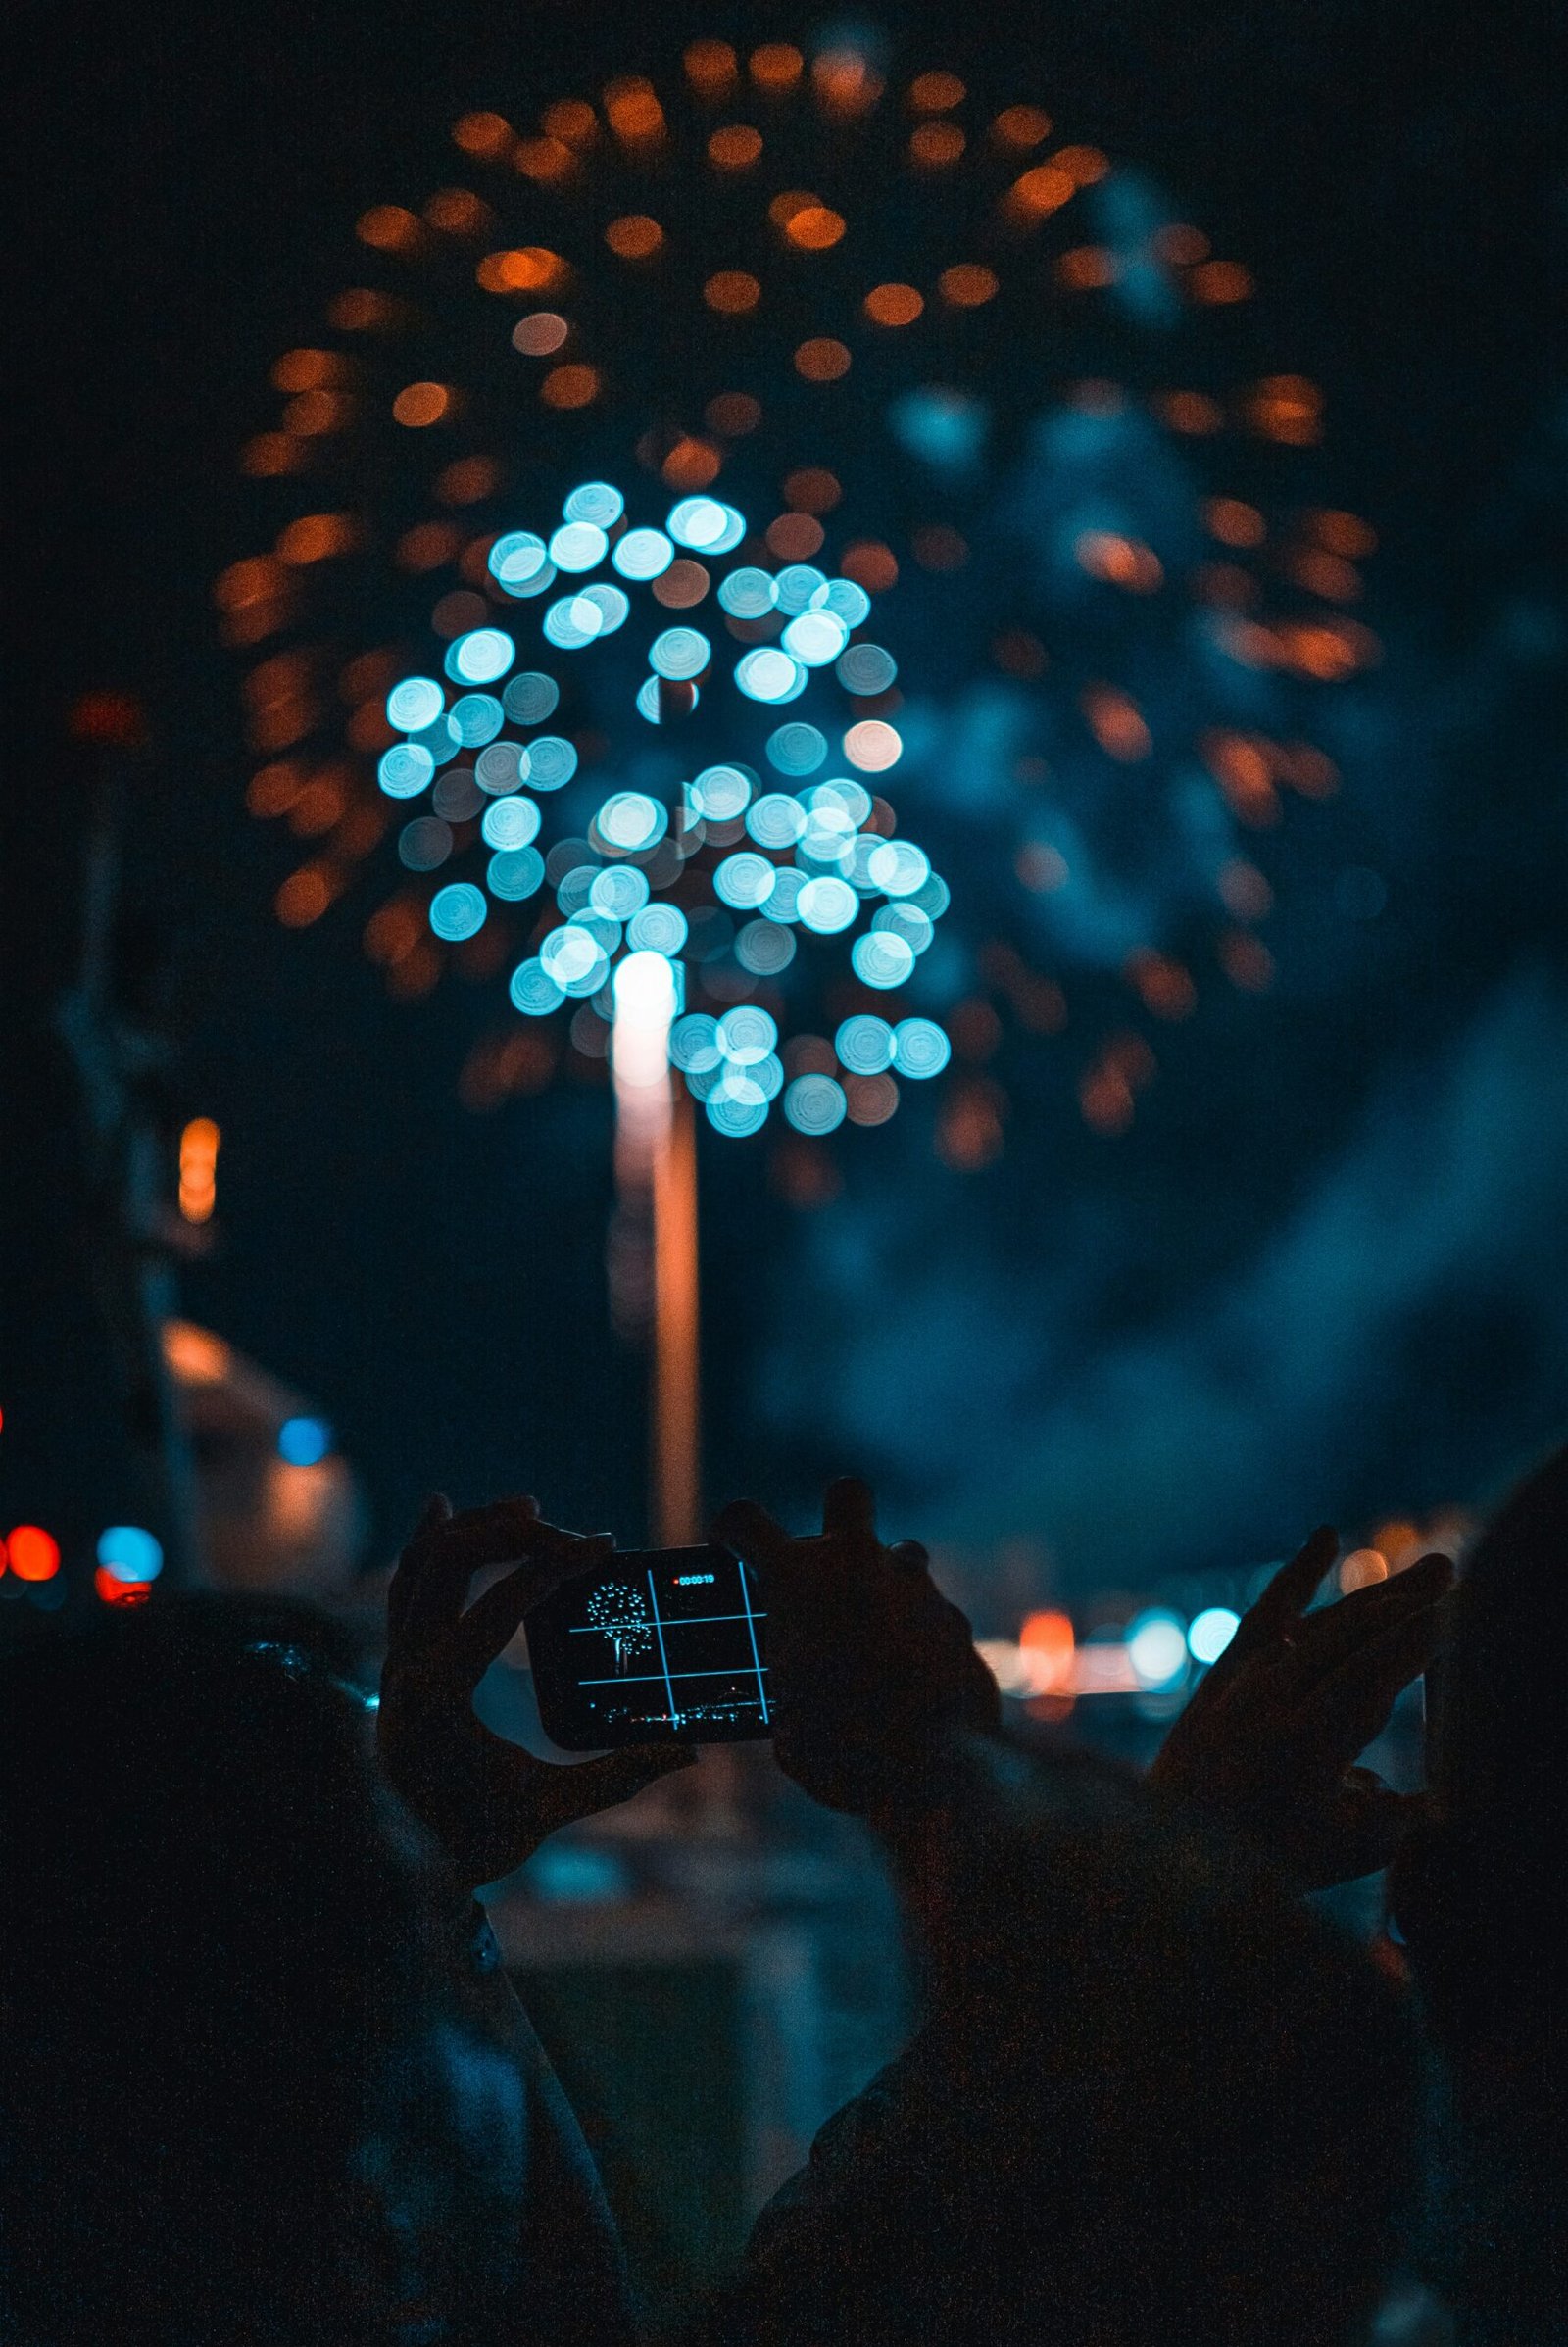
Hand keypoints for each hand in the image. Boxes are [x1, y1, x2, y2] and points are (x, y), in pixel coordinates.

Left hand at [380, 1495, 693, 1890]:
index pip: (496, 1608)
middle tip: (573, 1535)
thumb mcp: (545, 1811)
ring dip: (474, 1527)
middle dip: (516, 1533)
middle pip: (451, 1561)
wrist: (395, 1869)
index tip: (602, 1544)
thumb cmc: (472, 1842)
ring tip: (529, 1509)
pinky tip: (446, 1509)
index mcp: (438, 1698)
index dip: (552, 1566)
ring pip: (421, 1563)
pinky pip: (404, 1584)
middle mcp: (405, 1667)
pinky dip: (427, 1543)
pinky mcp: (394, 1659)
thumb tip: (687, 1750)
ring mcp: (392, 1659)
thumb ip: (616, 1777)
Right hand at [714, 1477, 998, 1824]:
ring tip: (878, 1635)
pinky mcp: (957, 1620)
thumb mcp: (790, 1726)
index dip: (732, 1530)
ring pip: (902, 1555)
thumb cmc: (845, 1755)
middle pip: (847, 1493)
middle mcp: (857, 1567)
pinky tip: (917, 1680)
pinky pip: (934, 1614)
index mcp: (795, 1582)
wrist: (937, 1774)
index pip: (743, 1518)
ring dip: (888, 1584)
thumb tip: (795, 1700)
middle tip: (830, 1561)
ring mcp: (914, 1587)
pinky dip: (923, 1638)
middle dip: (839, 1516)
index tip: (732, 1551)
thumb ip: (789, 1690)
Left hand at [1148, 1526, 1452, 1890]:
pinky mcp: (1226, 1672)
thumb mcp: (1343, 1851)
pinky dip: (1295, 1576)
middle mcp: (1271, 1701)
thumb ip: (1399, 1819)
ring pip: (1318, 1622)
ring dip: (1375, 1594)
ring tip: (1431, 1572)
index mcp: (1306, 1745)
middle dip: (1404, 1602)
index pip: (1370, 1678)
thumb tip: (1447, 1794)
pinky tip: (1325, 1536)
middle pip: (1348, 1636)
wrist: (1169, 1849)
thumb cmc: (1269, 1860)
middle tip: (1452, 1569)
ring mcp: (1245, 1681)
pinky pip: (1265, 1614)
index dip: (1413, 1643)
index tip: (1453, 1616)